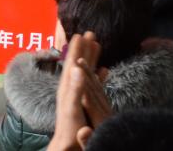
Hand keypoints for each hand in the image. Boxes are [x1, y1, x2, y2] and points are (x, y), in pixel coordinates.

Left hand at [49, 32, 108, 150]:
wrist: (68, 145)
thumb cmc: (70, 129)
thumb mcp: (72, 106)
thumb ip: (75, 89)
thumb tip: (77, 68)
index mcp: (69, 87)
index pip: (73, 64)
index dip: (77, 49)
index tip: (81, 34)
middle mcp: (72, 89)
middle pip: (78, 64)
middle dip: (84, 49)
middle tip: (89, 32)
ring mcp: (78, 96)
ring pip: (85, 72)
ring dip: (90, 58)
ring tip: (97, 45)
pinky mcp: (84, 103)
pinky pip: (92, 84)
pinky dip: (97, 75)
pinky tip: (104, 70)